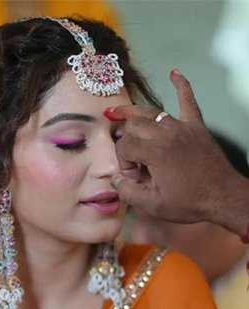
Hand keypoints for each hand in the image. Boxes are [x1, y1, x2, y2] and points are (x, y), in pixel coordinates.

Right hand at [107, 70, 248, 233]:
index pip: (125, 147)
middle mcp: (167, 135)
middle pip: (134, 126)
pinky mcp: (196, 127)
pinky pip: (188, 101)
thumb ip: (129, 192)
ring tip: (115, 112)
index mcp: (156, 153)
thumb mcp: (154, 206)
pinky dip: (182, 86)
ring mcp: (182, 128)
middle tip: (132, 159)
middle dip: (126, 141)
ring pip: (151, 113)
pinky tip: (174, 73)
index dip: (123, 162)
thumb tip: (114, 181)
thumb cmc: (189, 203)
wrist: (222, 197)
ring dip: (132, 113)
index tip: (133, 176)